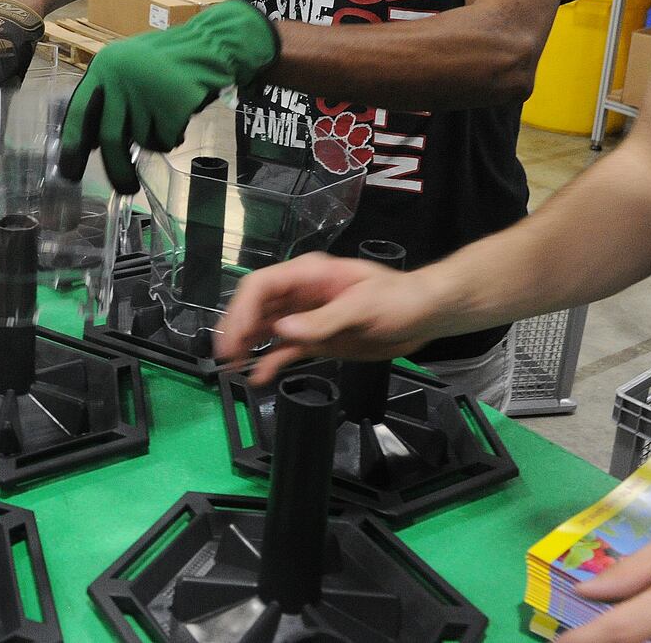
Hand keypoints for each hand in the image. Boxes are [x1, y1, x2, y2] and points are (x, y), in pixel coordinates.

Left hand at [58, 0, 278, 193]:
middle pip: (110, 136)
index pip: (80, 112)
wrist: (208, 46)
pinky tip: (179, 119)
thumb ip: (109, 99)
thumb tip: (90, 143)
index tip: (70, 173)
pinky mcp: (172, 104)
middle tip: (126, 189)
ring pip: (142, 139)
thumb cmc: (167, 61)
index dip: (73, 145)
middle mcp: (121, 78)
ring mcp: (147, 91)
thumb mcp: (129, 69)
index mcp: (105, 67)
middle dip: (117, 169)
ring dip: (154, 140)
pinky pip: (165, 139)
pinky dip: (172, 137)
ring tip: (166, 120)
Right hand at [214, 253, 440, 384]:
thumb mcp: (362, 307)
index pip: (263, 286)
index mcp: (310, 276)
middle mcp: (302, 295)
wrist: (423, 316)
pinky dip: (270, 361)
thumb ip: (323, 320)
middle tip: (226, 354)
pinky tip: (257, 375)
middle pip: (257, 307)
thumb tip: (284, 329)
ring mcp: (307, 318)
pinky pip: (285, 350)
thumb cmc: (399, 299)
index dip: (242, 309)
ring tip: (233, 366)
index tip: (235, 335)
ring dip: (247, 345)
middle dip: (237, 328)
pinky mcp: (316, 340)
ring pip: (265, 328)